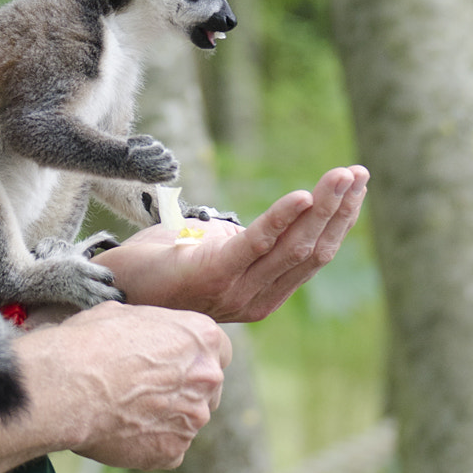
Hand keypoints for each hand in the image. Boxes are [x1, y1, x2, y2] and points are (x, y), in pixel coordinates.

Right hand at [31, 301, 230, 469]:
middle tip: (145, 388)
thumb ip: (149, 327)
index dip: (194, 355)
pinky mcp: (173, 452)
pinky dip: (149, 443)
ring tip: (124, 409)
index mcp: (202, 336)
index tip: (174, 360)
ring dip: (165, 417)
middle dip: (183, 388)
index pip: (218, 348)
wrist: (67, 387)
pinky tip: (120, 430)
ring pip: (186, 420)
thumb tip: (141, 331)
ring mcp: (193, 419)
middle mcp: (208, 378)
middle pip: (206, 387)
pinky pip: (168, 448)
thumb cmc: (89, 342)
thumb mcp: (122, 313)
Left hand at [104, 164, 369, 321]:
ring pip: (294, 246)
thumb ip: (244, 238)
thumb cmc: (160, 264)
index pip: (314, 255)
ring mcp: (237, 291)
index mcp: (262, 294)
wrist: (114, 286)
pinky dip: (283, 218)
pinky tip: (304, 196)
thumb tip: (268, 216)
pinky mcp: (215, 274)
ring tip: (343, 176)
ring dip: (323, 206)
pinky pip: (258, 243)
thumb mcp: (212, 247)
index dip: (339, 221)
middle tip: (359, 174)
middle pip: (313, 249)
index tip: (355, 188)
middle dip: (340, 209)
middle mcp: (257, 299)